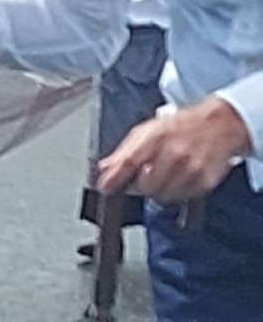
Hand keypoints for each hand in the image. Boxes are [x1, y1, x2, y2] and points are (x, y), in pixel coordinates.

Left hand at [97, 96, 252, 202]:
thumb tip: (105, 168)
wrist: (218, 124)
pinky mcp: (204, 181)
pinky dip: (176, 192)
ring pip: (162, 195)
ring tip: (163, 176)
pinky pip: (181, 198)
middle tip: (144, 177)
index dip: (114, 177)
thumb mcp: (147, 130)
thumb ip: (124, 151)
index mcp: (155, 136)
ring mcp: (190, 168)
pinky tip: (178, 178)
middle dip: (139, 185)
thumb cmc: (180, 126)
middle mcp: (173, 152)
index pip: (129, 161)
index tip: (104, 187)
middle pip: (145, 185)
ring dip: (158, 190)